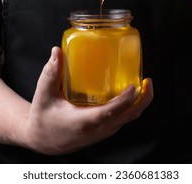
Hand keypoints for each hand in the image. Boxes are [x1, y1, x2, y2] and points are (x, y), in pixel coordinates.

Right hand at [22, 47, 153, 154]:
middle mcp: (97, 129)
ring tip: (142, 82)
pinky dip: (131, 106)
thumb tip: (57, 51)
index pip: (110, 113)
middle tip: (148, 81)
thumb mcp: (44, 94)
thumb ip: (51, 72)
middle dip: (143, 99)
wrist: (43, 140)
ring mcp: (103, 132)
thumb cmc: (43, 118)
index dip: (125, 100)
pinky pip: (123, 118)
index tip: (134, 85)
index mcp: (83, 122)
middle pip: (128, 116)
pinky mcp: (105, 130)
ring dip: (139, 102)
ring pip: (128, 118)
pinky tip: (130, 92)